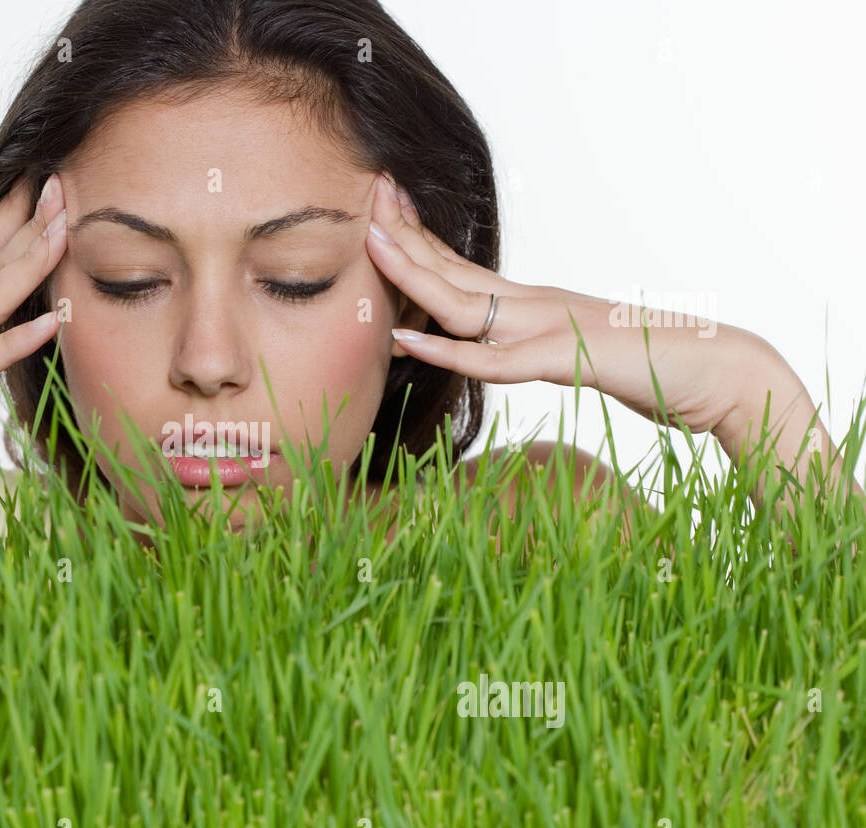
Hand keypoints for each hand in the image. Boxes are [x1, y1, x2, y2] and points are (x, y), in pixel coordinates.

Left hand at [365, 172, 763, 437]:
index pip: (462, 267)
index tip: (383, 212)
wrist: (718, 371)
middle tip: (366, 199)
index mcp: (535, 303)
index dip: (418, 241)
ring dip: (413, 273)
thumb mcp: (576, 353)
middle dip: (405, 236)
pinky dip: (448, 351)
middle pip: (454, 269)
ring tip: (369, 244)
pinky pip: (494, 359)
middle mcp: (536, 305)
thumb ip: (537, 348)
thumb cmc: (652, 365)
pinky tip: (408, 339)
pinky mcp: (565, 359)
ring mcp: (549, 327)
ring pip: (464, 301)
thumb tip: (503, 353)